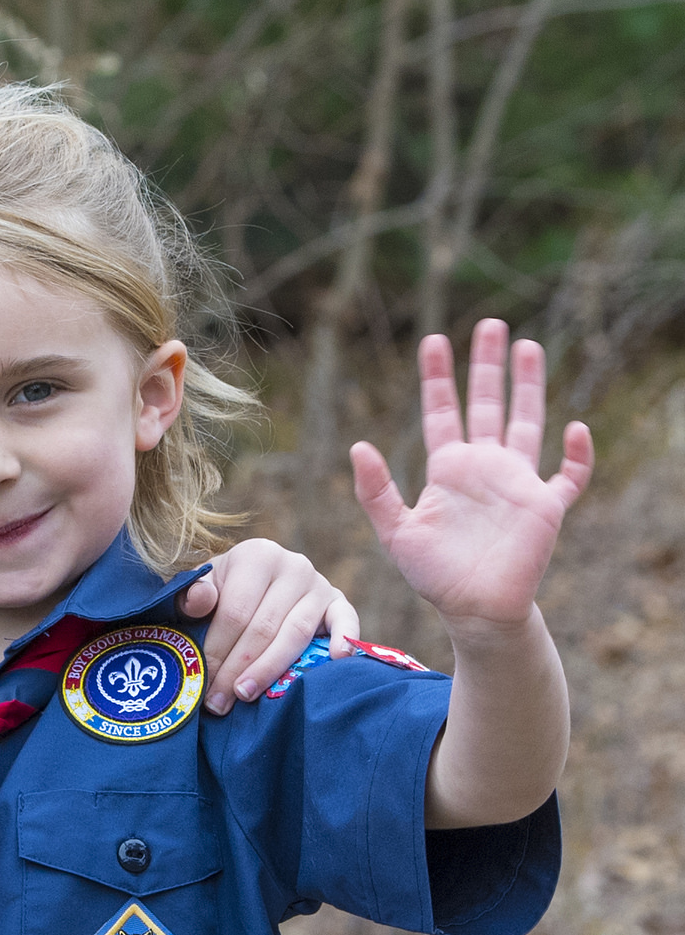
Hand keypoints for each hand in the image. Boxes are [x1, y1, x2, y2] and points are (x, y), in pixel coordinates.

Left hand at [179, 539, 359, 714]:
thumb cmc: (224, 590)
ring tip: (246, 695)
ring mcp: (319, 584)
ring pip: (296, 634)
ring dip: (270, 669)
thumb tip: (200, 601)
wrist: (257, 582)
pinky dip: (344, 639)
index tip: (203, 681)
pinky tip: (336, 659)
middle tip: (219, 702)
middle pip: (264, 627)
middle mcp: (293, 566)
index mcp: (256, 556)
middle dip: (238, 668)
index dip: (217, 649)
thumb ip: (192, 593)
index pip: (236, 612)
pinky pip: (346, 622)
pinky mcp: (339, 603)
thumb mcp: (203, 586)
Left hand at [351, 320, 592, 638]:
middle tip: (490, 324)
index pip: (443, 412)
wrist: (473, 610)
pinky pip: (568, 475)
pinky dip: (575, 454)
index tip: (433, 340)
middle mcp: (484, 467)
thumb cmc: (433, 574)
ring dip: (528, 386)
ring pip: (527, 422)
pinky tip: (574, 428)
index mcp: (448, 469)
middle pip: (487, 404)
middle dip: (487, 366)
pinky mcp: (546, 506)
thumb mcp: (394, 531)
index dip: (438, 378)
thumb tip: (359, 446)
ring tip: (527, 345)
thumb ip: (375, 491)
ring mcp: (517, 483)